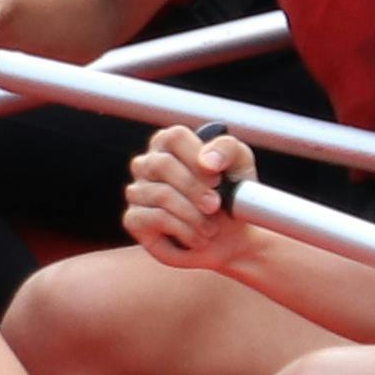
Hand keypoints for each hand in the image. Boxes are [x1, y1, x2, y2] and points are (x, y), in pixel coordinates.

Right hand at [119, 124, 255, 270]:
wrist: (231, 235)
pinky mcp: (134, 219)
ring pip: (161, 195)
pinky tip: (196, 237)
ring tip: (210, 228)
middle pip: (162, 165)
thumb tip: (207, 161)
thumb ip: (228, 150)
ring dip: (193, 215)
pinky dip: (183, 231)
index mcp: (170, 144)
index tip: (215, 179)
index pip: (174, 137)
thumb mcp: (240, 165)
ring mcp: (138, 191)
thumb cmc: (231, 194)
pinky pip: (155, 219)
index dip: (195, 157)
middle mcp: (148, 164)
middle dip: (194, 188)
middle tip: (215, 205)